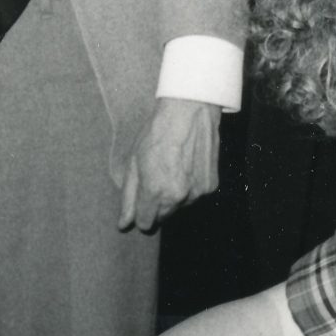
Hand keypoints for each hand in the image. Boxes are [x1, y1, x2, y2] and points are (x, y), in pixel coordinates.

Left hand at [117, 97, 220, 231]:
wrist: (189, 111)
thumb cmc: (157, 133)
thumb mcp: (134, 162)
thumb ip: (129, 197)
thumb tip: (124, 224)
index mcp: (155, 192)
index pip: (145, 223)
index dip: (140, 214)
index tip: (140, 203)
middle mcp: (178, 197)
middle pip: (163, 218)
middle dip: (156, 205)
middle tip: (155, 178)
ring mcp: (197, 193)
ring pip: (180, 208)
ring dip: (173, 196)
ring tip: (171, 168)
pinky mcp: (211, 186)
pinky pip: (195, 196)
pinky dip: (189, 187)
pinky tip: (186, 166)